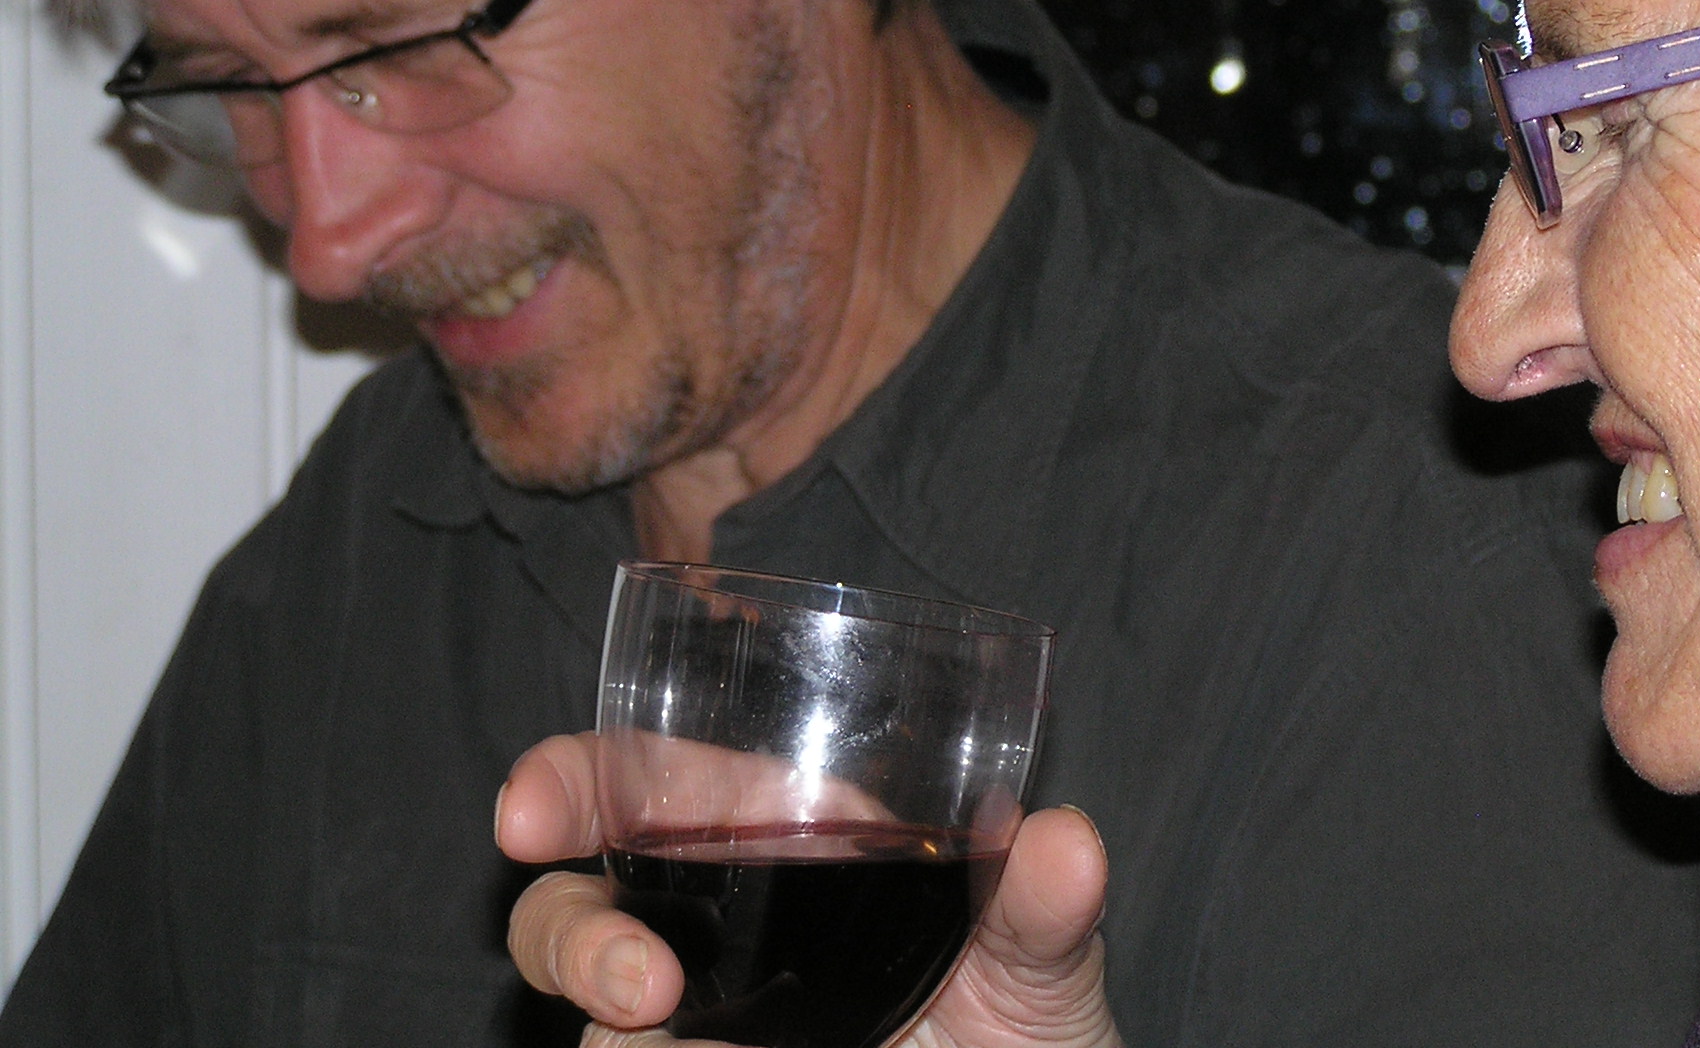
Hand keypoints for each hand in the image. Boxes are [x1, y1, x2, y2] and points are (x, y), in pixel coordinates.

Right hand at [498, 733, 1121, 1047]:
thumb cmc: (1027, 1029)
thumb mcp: (1041, 963)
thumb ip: (1044, 906)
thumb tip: (1067, 840)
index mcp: (787, 840)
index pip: (656, 780)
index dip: (576, 780)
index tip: (529, 806)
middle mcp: (719, 924)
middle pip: (578, 892)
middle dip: (558, 911)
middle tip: (606, 941)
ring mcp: (699, 1019)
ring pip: (586, 987)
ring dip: (596, 981)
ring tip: (655, 1009)